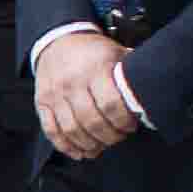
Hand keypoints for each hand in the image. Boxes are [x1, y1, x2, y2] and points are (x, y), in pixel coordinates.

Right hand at [34, 31, 142, 160]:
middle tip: (118, 137)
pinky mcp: (42, 102)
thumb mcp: (116, 53)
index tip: (131, 125)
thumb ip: (130, 75)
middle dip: (109, 136)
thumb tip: (150, 97)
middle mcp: (72, 82)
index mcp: (95, 68)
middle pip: (92, 121)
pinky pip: (51, 130)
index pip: (111, 104)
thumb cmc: (92, 51)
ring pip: (72, 130)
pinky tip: (80, 151)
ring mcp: (55, 93)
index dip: (124, 121)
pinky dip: (66, 146)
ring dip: (90, 144)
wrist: (59, 39)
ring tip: (101, 145)